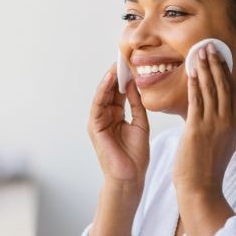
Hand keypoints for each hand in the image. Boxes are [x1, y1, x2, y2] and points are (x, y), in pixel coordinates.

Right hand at [88, 63, 149, 188]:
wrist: (129, 177)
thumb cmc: (135, 156)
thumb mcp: (140, 124)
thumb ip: (137, 104)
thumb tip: (135, 85)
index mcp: (116, 116)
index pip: (120, 92)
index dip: (126, 78)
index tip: (133, 63)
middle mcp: (106, 117)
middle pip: (110, 91)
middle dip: (117, 75)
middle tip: (124, 58)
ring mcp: (99, 121)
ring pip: (103, 95)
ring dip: (110, 79)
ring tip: (117, 64)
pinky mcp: (95, 126)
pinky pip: (98, 104)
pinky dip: (103, 90)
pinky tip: (111, 79)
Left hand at [173, 44, 235, 196]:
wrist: (201, 187)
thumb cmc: (206, 167)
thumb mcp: (219, 141)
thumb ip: (219, 124)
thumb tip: (213, 110)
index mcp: (235, 123)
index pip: (231, 90)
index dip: (224, 71)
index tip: (219, 56)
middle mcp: (228, 120)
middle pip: (224, 85)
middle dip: (216, 64)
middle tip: (209, 46)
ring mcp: (215, 124)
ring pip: (211, 89)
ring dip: (204, 68)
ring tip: (199, 52)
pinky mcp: (199, 128)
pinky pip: (197, 100)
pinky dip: (194, 84)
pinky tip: (190, 72)